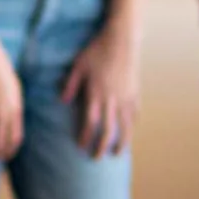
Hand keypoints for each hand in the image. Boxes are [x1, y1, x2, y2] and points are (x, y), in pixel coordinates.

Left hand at [62, 24, 139, 156]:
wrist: (121, 40)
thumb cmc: (96, 51)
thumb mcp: (78, 65)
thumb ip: (70, 84)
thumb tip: (62, 101)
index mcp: (96, 93)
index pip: (90, 122)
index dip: (86, 136)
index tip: (81, 146)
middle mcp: (113, 98)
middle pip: (108, 129)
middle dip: (102, 146)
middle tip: (97, 158)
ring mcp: (126, 97)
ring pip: (125, 126)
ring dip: (121, 142)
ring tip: (117, 153)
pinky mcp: (135, 92)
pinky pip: (134, 114)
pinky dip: (131, 126)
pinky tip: (128, 132)